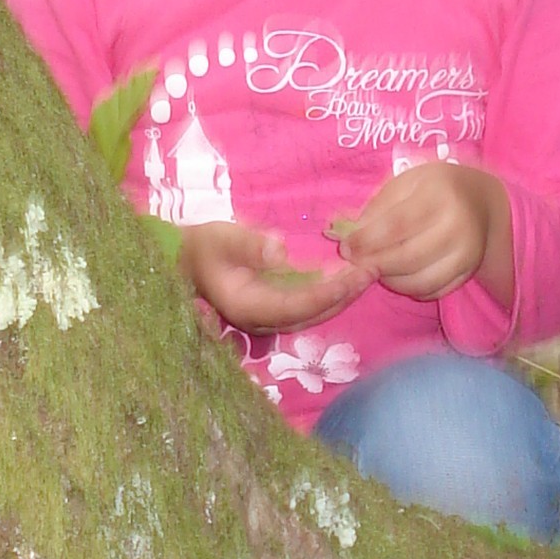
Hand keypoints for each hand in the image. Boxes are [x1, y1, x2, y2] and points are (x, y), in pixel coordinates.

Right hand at [181, 218, 370, 334]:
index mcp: (247, 308)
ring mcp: (269, 316)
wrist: (186, 260)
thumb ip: (249, 245)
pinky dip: (332, 292)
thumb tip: (280, 251)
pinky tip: (351, 275)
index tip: (353, 277)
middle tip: (373, 270)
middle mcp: (261, 320)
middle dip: (344, 295)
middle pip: (311, 314)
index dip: (327, 294)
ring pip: (314, 312)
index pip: (295, 306)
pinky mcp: (276, 306)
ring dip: (343, 295)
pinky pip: (310, 305)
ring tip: (370, 272)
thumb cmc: (204, 246)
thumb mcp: (222, 239)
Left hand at [330, 157, 508, 301]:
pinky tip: (401, 274)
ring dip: (390, 280)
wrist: (481, 200)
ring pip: (419, 281)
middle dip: (374, 265)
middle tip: (357, 263)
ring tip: (378, 268)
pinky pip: (433, 291)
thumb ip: (376, 210)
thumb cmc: (434, 189)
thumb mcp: (404, 184)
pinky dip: (411, 289)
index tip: (345, 248)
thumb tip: (349, 241)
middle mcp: (459, 225)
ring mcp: (469, 252)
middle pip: (407, 258)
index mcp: (440, 195)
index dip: (366, 241)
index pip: (396, 226)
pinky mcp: (470, 272)